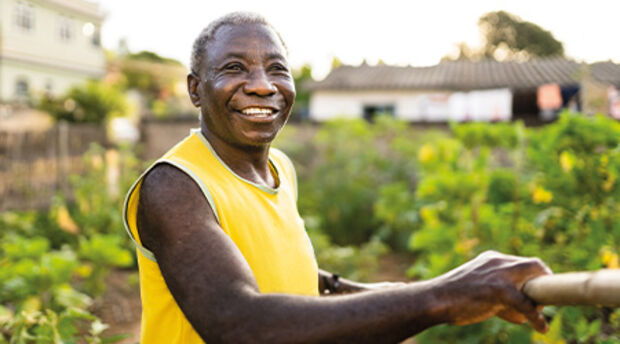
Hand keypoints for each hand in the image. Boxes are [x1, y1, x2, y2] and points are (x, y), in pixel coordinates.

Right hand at [432, 250, 551, 332]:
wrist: (433, 299)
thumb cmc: (452, 299)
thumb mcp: (478, 291)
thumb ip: (500, 297)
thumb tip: (522, 315)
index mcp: (491, 259)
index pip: (521, 263)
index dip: (532, 277)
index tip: (535, 292)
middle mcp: (498, 261)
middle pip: (534, 264)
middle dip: (544, 281)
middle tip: (545, 300)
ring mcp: (499, 274)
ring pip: (534, 279)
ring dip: (541, 299)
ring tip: (539, 317)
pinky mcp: (499, 290)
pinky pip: (526, 304)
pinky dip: (537, 317)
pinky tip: (541, 328)